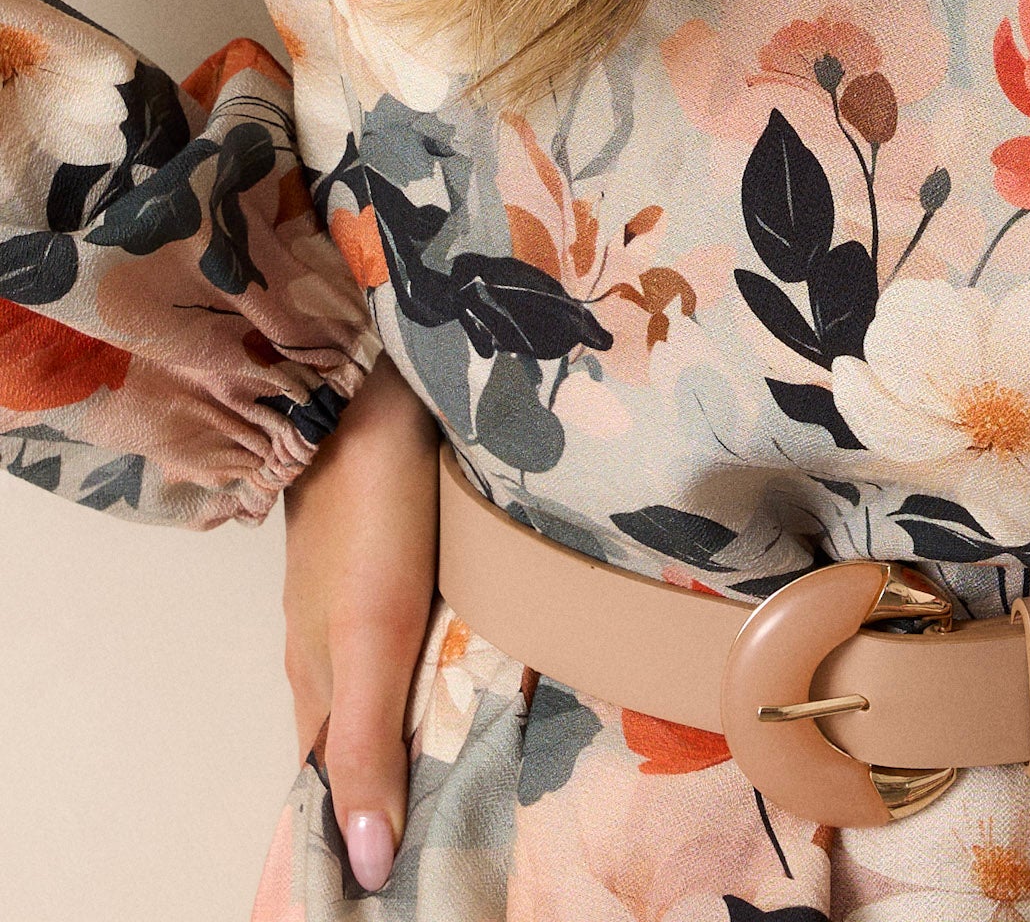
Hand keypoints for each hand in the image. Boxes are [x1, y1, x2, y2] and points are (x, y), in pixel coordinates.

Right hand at [282, 351, 439, 892]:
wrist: (368, 390)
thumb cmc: (374, 512)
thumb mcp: (373, 635)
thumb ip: (370, 741)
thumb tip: (365, 864)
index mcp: (319, 671)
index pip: (332, 778)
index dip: (358, 826)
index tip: (398, 876)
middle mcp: (329, 635)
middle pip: (361, 729)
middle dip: (396, 779)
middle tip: (454, 822)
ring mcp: (357, 585)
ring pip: (389, 673)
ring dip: (423, 713)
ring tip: (476, 753)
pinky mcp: (390, 545)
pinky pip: (415, 622)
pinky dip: (441, 654)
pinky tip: (477, 652)